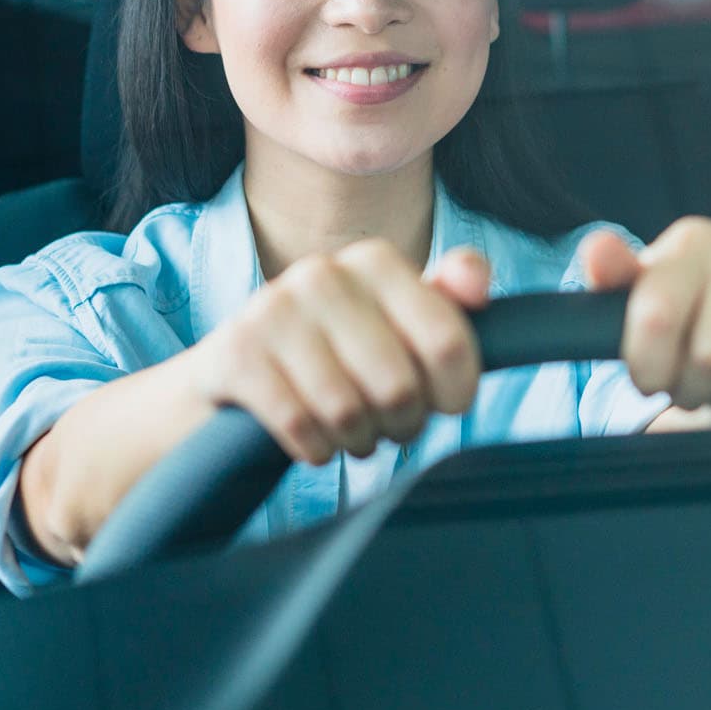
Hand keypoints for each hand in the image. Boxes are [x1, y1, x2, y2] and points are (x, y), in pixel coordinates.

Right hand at [186, 240, 490, 464]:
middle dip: (402, 422)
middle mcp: (323, 273)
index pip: (447, 341)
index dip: (455, 391)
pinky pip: (300, 426)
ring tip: (351, 431)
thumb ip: (446, 302)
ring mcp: (273, 309)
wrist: (235, 375)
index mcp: (376, 261)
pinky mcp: (235, 354)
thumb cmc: (336, 352)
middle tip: (389, 423)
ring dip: (356, 440)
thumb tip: (475, 284)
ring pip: (347, 411)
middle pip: (399, 385)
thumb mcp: (396, 323)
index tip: (444, 404)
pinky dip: (314, 448)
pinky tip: (313, 439)